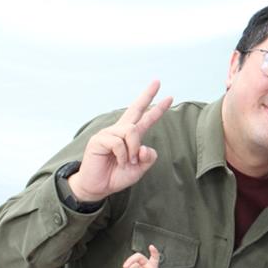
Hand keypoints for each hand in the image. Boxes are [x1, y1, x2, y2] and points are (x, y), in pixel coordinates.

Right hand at [68, 80, 173, 201]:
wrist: (98, 187)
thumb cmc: (117, 175)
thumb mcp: (139, 169)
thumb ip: (148, 158)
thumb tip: (145, 147)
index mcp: (131, 136)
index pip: (145, 119)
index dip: (157, 109)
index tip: (169, 97)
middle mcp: (120, 131)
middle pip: (135, 108)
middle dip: (147, 95)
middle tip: (157, 81)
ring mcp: (109, 133)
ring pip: (131, 131)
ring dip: (133, 150)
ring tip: (127, 162)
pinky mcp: (99, 139)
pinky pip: (118, 143)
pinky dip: (123, 155)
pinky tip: (119, 162)